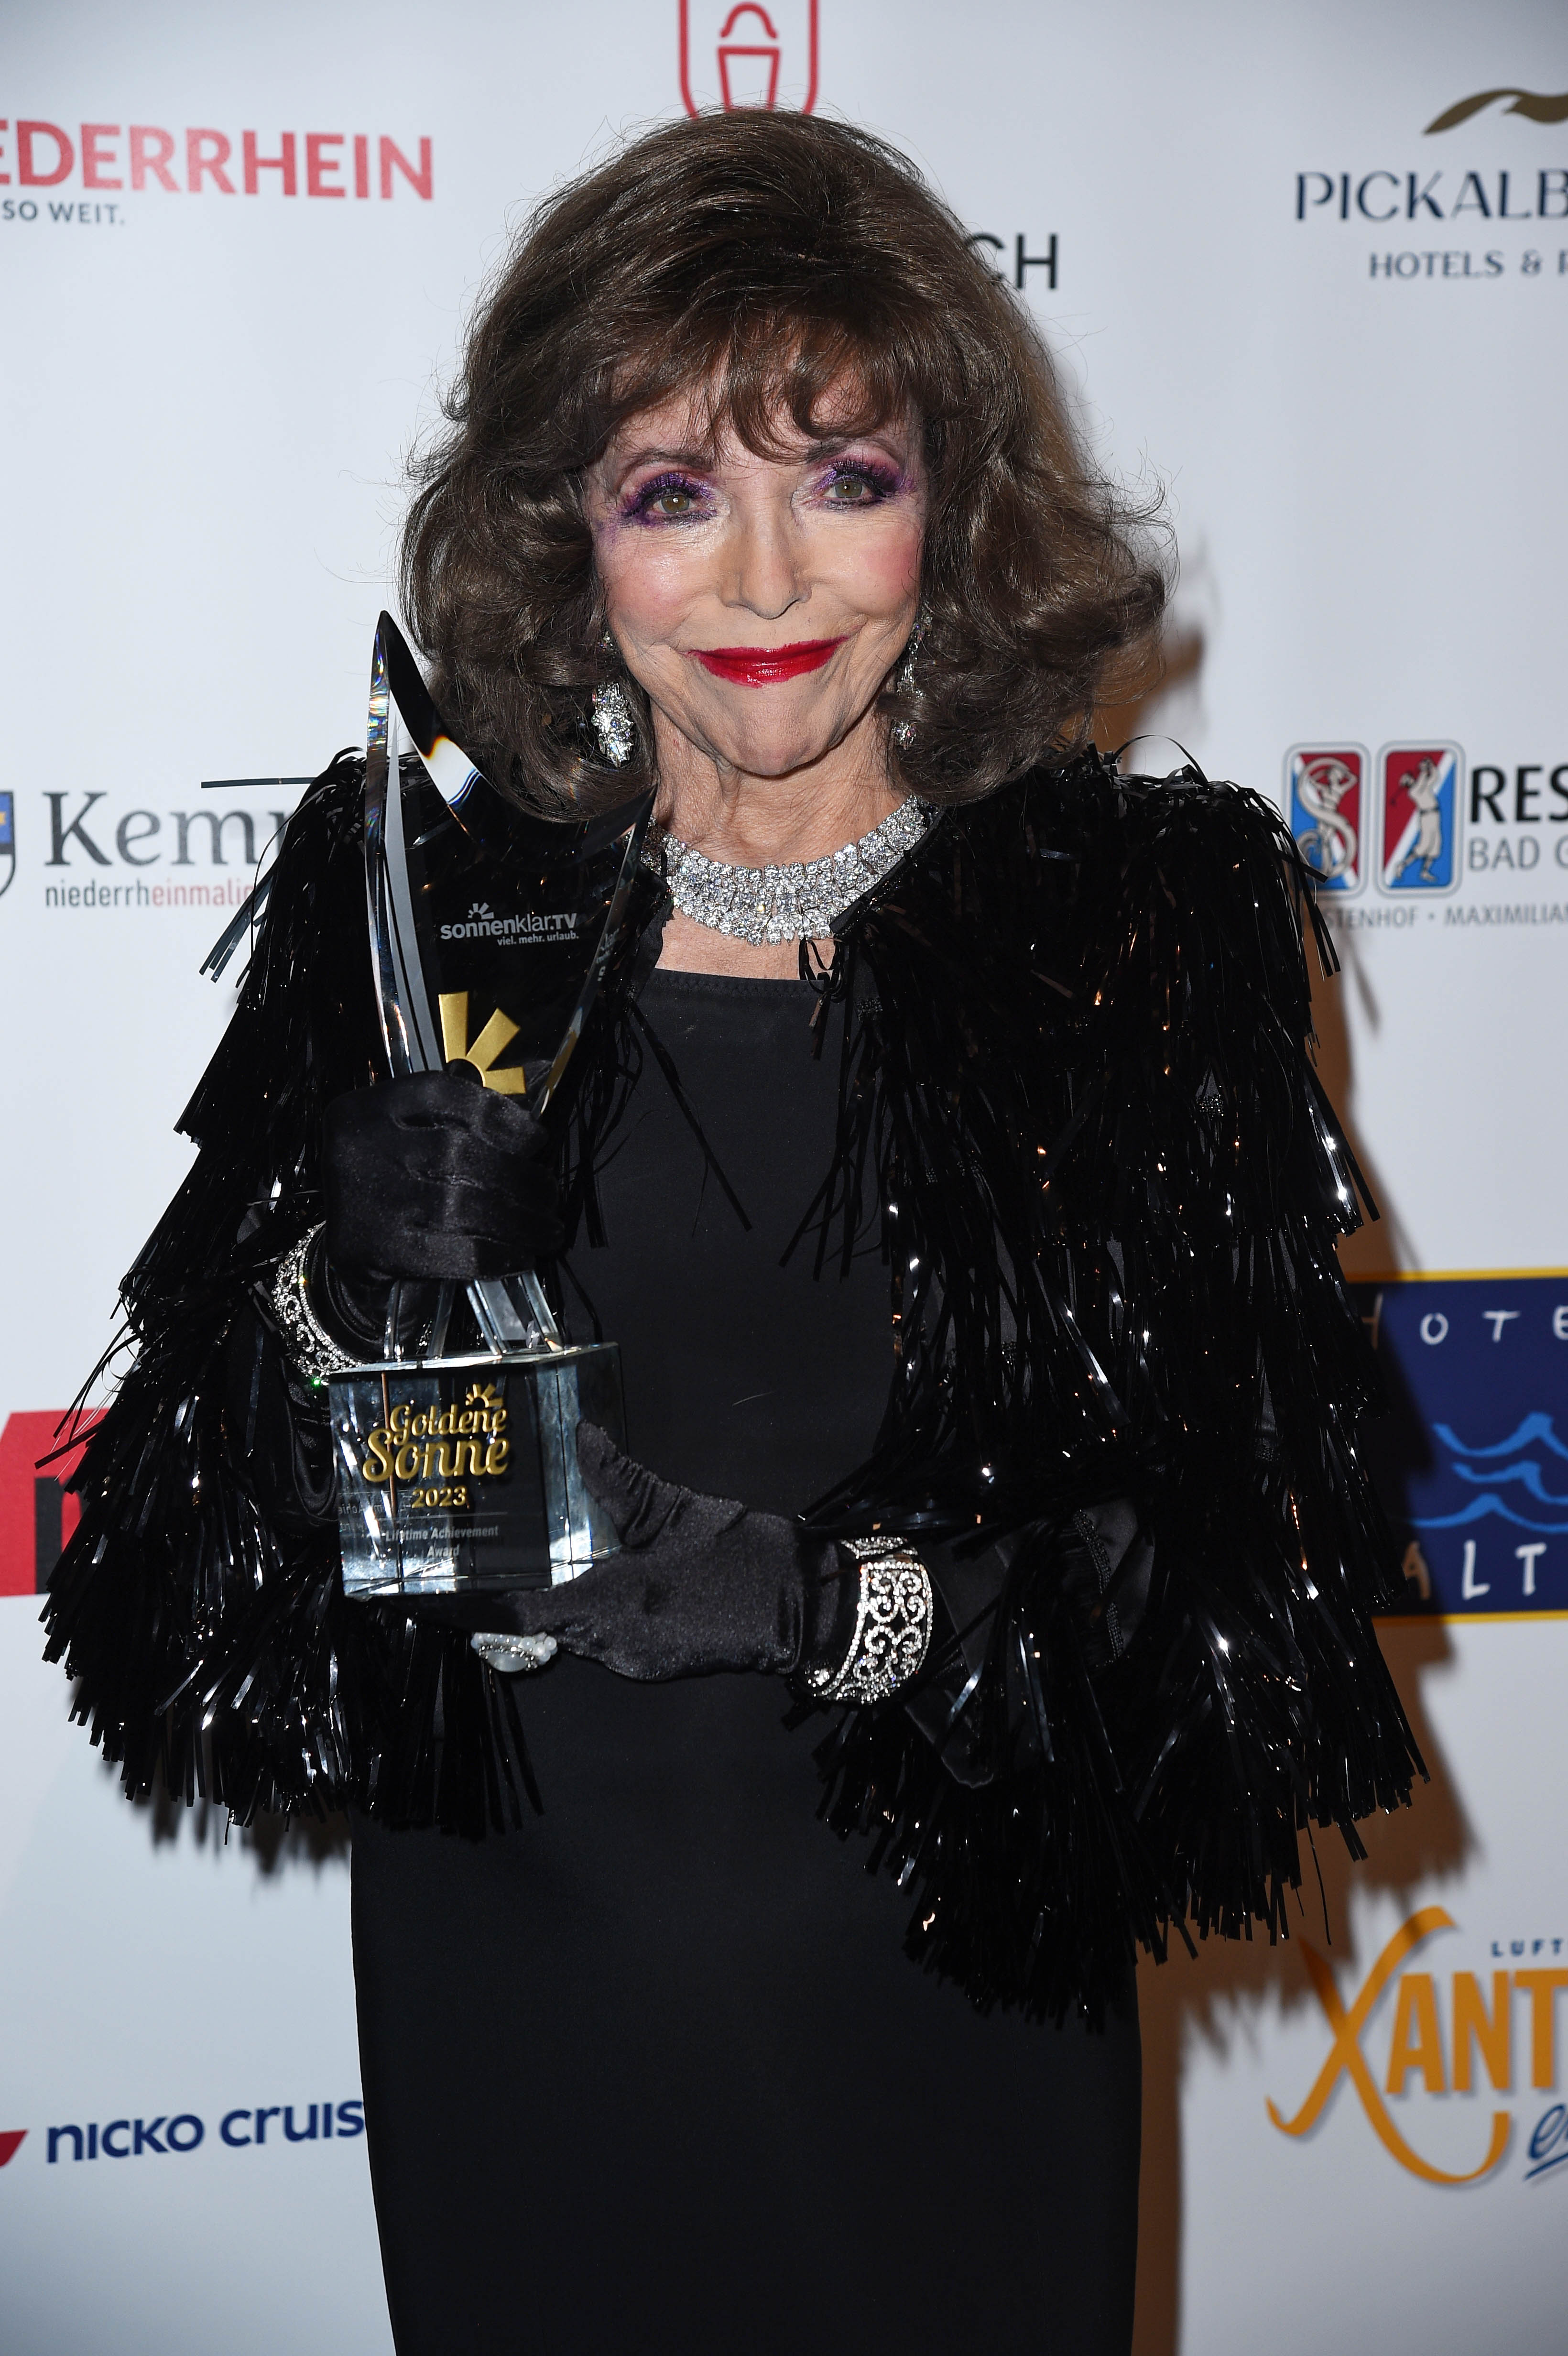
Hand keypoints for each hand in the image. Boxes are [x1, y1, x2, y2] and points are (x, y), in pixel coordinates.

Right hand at [322, 1068, 560, 1286]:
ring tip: (547, 1228)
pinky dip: (497, 1255)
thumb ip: (446, 1116)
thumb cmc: (384, 1181)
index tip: (536, 1138)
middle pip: (459, 1153)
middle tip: (549, 1192)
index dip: (498, 1115)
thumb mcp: (397, 1134)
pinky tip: (521, 1256)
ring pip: (463, 1205)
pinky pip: (455, 1252)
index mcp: (367, 1109)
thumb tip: (523, 1126)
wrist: (341, 1244)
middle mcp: (361, 1150)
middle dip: (518, 1176)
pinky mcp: (380, 1252)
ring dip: (520, 1221)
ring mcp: (369, 1202)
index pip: (440, 1095)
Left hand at [480, 1424, 852, 1681]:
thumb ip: (614, 1476)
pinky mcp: (653, 1663)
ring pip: (570, 1629)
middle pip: (536, 1623)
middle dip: (511, 1593)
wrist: (797, 1603)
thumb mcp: (667, 1507)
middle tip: (481, 1557)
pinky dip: (591, 1609)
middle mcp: (608, 1644)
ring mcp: (632, 1660)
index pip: (510, 1614)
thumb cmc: (733, 1556)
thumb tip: (582, 1435)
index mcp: (602, 1607)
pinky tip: (602, 1575)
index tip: (416, 1600)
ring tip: (544, 1557)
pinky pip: (603, 1637)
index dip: (460, 1607)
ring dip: (555, 1598)